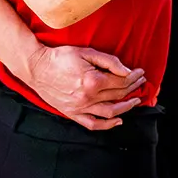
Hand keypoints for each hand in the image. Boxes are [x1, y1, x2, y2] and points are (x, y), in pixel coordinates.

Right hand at [25, 46, 145, 129]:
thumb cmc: (60, 57)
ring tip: (135, 100)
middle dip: (133, 88)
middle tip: (140, 82)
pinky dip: (107, 125)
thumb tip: (127, 70)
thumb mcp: (87, 52)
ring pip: (110, 112)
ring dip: (126, 107)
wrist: (36, 68)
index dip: (134, 76)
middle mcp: (88, 97)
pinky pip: (93, 124)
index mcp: (93, 81)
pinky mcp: (72, 113)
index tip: (140, 72)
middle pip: (118, 95)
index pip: (121, 81)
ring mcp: (80, 108)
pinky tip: (118, 121)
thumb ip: (109, 61)